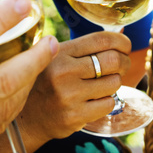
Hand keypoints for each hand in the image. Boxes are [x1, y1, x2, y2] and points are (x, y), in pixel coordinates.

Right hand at [18, 31, 131, 145]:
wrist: (26, 118)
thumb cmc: (47, 81)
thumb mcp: (56, 57)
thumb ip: (84, 47)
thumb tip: (120, 34)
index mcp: (60, 52)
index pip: (102, 39)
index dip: (121, 41)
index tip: (126, 46)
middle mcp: (64, 72)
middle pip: (113, 60)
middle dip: (124, 62)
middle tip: (123, 65)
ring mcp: (69, 95)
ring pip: (114, 83)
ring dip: (115, 83)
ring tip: (104, 84)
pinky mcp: (75, 116)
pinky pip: (108, 104)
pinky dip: (108, 101)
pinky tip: (96, 99)